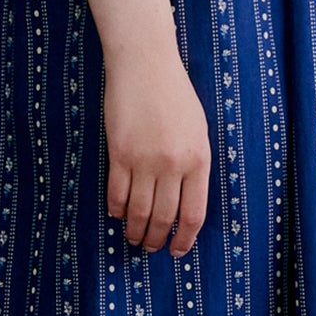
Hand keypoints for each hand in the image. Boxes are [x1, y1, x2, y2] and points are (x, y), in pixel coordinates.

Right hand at [103, 40, 211, 253]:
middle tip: (150, 248)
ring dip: (135, 230)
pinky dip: (116, 209)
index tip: (177, 250)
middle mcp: (173, 164)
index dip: (184, 238)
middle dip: (156, 240)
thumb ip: (194, 165)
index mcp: (199, 160)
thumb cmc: (175, 94)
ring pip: (139, 211)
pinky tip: (117, 214)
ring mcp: (145, 160)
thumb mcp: (198, 130)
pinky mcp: (119, 153)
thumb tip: (186, 201)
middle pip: (164, 218)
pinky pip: (117, 193)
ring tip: (133, 237)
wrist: (146, 64)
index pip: (193, 214)